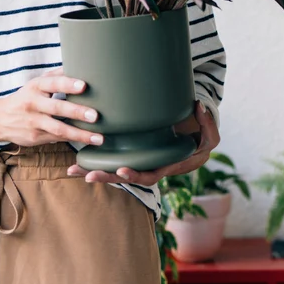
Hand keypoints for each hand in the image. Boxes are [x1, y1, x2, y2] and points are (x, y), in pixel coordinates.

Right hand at [0, 69, 103, 147]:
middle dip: (77, 112)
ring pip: (59, 129)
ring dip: (80, 134)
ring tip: (99, 138)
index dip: (68, 84)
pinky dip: (73, 140)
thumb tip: (78, 64)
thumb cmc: (25, 98)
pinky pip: (57, 139)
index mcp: (36, 87)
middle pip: (57, 108)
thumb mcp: (36, 83)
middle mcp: (34, 104)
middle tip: (96, 115)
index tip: (84, 85)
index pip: (53, 83)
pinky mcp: (35, 138)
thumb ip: (56, 76)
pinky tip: (88, 142)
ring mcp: (34, 122)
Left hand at [66, 100, 218, 185]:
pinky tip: (78, 160)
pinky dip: (97, 161)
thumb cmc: (202, 137)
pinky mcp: (133, 154)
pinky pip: (114, 160)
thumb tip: (198, 106)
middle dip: (107, 177)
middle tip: (87, 176)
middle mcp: (151, 167)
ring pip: (116, 171)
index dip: (136, 175)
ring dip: (95, 172)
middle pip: (127, 177)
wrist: (195, 139)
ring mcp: (140, 161)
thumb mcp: (210, 134)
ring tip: (73, 170)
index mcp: (168, 166)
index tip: (122, 170)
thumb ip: (207, 122)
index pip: (150, 175)